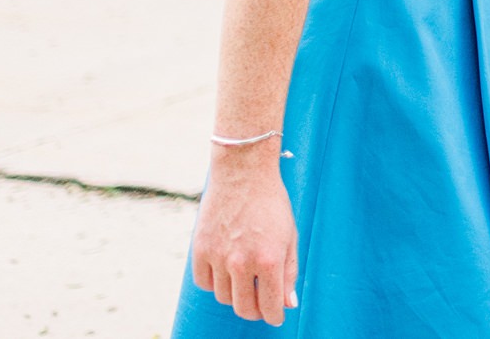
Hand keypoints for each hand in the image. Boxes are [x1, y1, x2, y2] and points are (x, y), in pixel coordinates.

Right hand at [191, 148, 296, 325]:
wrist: (243, 173)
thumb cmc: (272, 204)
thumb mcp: (289, 237)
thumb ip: (289, 273)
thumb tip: (287, 305)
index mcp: (269, 260)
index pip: (269, 307)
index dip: (274, 316)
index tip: (275, 316)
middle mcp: (241, 262)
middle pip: (244, 308)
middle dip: (255, 309)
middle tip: (261, 301)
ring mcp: (218, 257)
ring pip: (223, 297)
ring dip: (235, 294)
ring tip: (245, 276)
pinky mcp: (200, 249)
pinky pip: (205, 282)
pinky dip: (215, 282)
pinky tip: (226, 268)